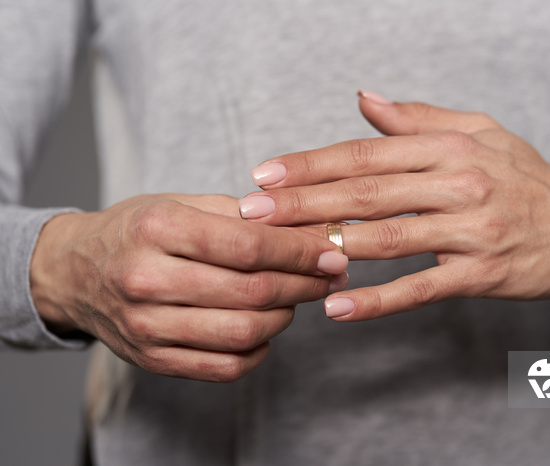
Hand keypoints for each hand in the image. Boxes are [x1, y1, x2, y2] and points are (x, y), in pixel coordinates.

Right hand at [30, 194, 347, 380]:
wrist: (73, 273)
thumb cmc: (136, 231)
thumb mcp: (179, 203)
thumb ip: (240, 215)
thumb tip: (306, 231)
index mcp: (158, 230)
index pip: (248, 246)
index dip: (300, 252)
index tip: (332, 252)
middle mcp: (147, 280)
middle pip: (251, 292)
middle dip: (305, 284)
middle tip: (331, 275)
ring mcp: (147, 326)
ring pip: (243, 332)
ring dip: (286, 315)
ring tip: (298, 297)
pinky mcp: (153, 359)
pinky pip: (224, 367)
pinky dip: (258, 349)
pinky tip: (266, 327)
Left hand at [238, 92, 549, 320]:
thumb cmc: (525, 176)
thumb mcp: (479, 132)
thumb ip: (418, 118)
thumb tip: (364, 98)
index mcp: (449, 147)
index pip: (365, 154)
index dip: (311, 164)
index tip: (264, 177)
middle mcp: (458, 183)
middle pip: (366, 193)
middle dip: (304, 204)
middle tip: (252, 214)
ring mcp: (471, 230)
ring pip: (388, 238)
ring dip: (330, 247)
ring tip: (281, 254)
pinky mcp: (482, 273)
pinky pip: (421, 287)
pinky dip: (378, 299)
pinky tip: (338, 306)